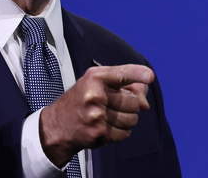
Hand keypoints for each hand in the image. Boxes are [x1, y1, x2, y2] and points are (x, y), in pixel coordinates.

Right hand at [38, 64, 153, 166]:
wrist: (57, 125)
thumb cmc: (81, 100)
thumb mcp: (97, 84)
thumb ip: (125, 86)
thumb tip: (145, 104)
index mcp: (95, 78)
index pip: (121, 74)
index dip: (138, 74)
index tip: (150, 76)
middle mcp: (95, 95)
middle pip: (133, 102)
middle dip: (131, 105)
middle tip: (116, 105)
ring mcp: (97, 116)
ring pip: (132, 119)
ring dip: (127, 119)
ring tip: (111, 116)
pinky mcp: (99, 133)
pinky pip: (125, 133)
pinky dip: (121, 132)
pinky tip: (107, 126)